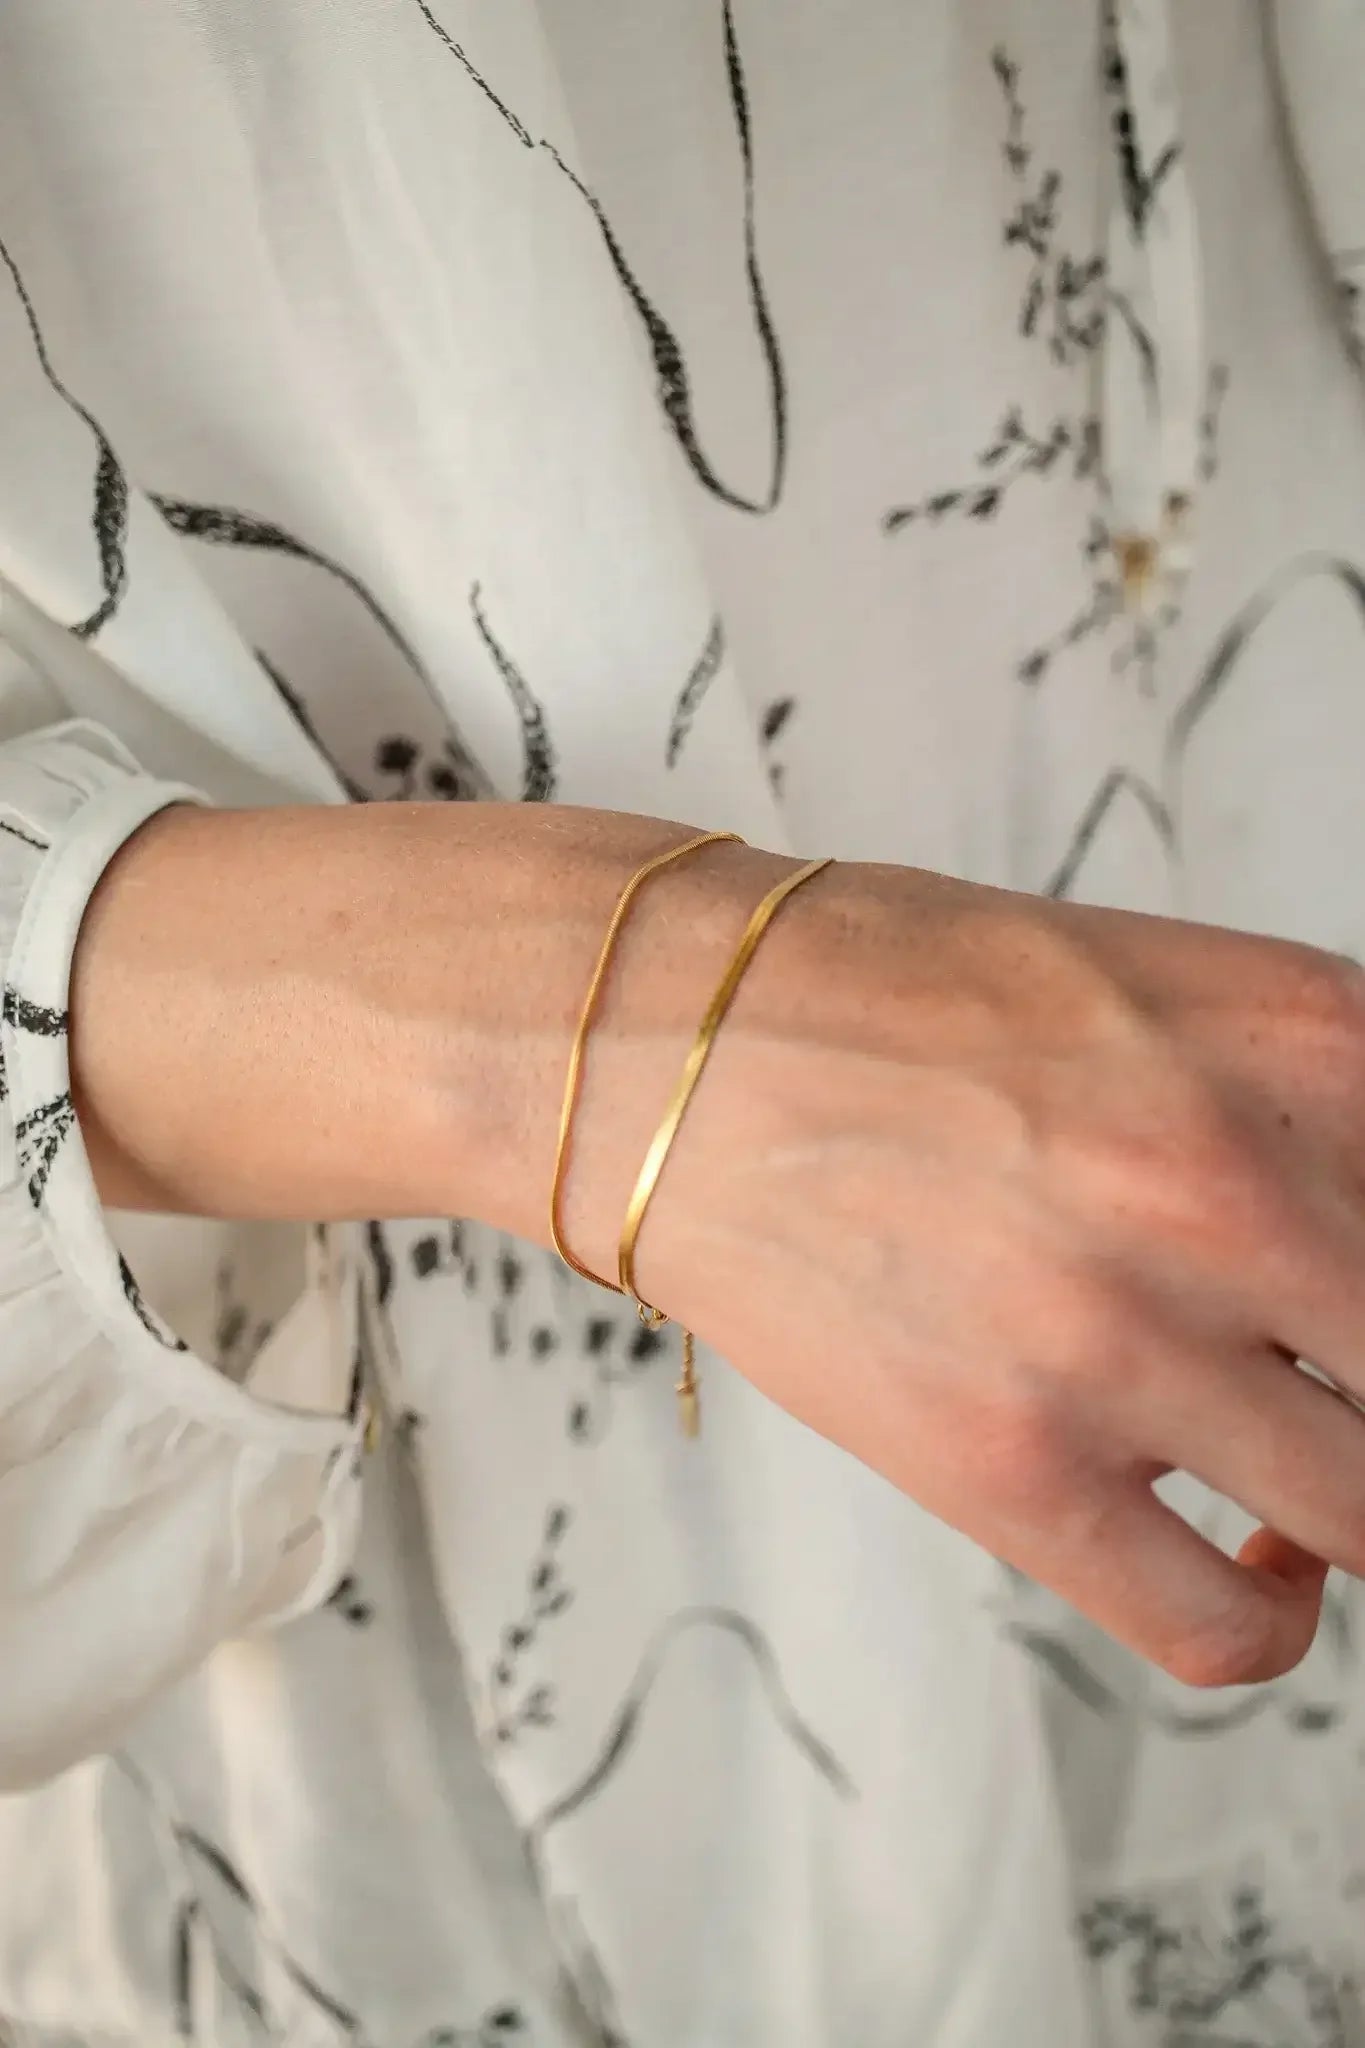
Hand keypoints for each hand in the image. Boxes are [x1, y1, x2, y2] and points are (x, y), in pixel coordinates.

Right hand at [575, 851, 1364, 1686]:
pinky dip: (1270, 1608)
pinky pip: (1227, 1626)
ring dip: (1347, 1489)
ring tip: (1295, 1455)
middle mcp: (1235, 1185)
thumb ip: (1307, 1097)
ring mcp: (1123, 1335)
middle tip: (1327, 1366)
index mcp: (1301, 1036)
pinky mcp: (1012, 1466)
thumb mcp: (1152, 981)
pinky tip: (1243, 1547)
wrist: (668, 1042)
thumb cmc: (888, 995)